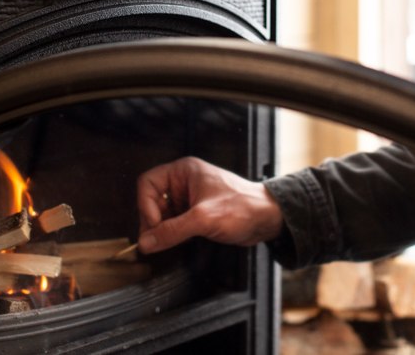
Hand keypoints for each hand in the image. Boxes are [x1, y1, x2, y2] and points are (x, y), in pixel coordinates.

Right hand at [136, 156, 283, 253]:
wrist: (268, 219)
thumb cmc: (244, 207)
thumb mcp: (204, 219)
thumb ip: (172, 230)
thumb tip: (146, 242)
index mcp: (184, 171)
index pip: (148, 184)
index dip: (146, 206)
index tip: (154, 227)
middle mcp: (183, 182)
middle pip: (152, 201)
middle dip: (152, 221)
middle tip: (154, 241)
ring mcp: (189, 199)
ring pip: (161, 215)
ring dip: (161, 230)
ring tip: (167, 243)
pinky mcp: (195, 214)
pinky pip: (173, 224)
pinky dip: (171, 235)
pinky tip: (176, 243)